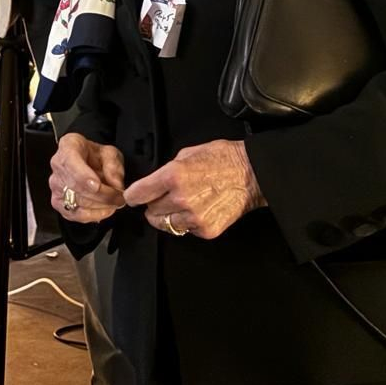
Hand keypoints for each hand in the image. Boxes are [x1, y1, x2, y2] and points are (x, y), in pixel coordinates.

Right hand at [49, 133, 126, 222]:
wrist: (87, 161)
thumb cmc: (95, 156)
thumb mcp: (110, 153)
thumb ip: (114, 167)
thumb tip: (116, 186)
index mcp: (69, 146)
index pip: (71, 163)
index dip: (83, 177)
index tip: (98, 186)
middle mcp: (58, 166)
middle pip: (76, 186)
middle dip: (101, 195)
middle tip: (119, 198)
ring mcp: (56, 186)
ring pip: (77, 202)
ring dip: (100, 206)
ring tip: (115, 203)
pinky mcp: (58, 202)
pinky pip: (74, 214)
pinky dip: (93, 215)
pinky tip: (105, 211)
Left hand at [122, 139, 264, 239]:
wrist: (251, 174)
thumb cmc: (221, 158)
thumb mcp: (187, 154)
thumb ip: (166, 170)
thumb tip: (153, 183)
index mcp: (173, 175)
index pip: (137, 194)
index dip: (133, 195)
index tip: (134, 196)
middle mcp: (180, 199)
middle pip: (150, 211)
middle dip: (153, 204)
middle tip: (164, 197)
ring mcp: (193, 217)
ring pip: (165, 224)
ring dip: (168, 216)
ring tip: (180, 205)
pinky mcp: (205, 230)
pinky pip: (185, 230)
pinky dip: (186, 223)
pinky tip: (197, 210)